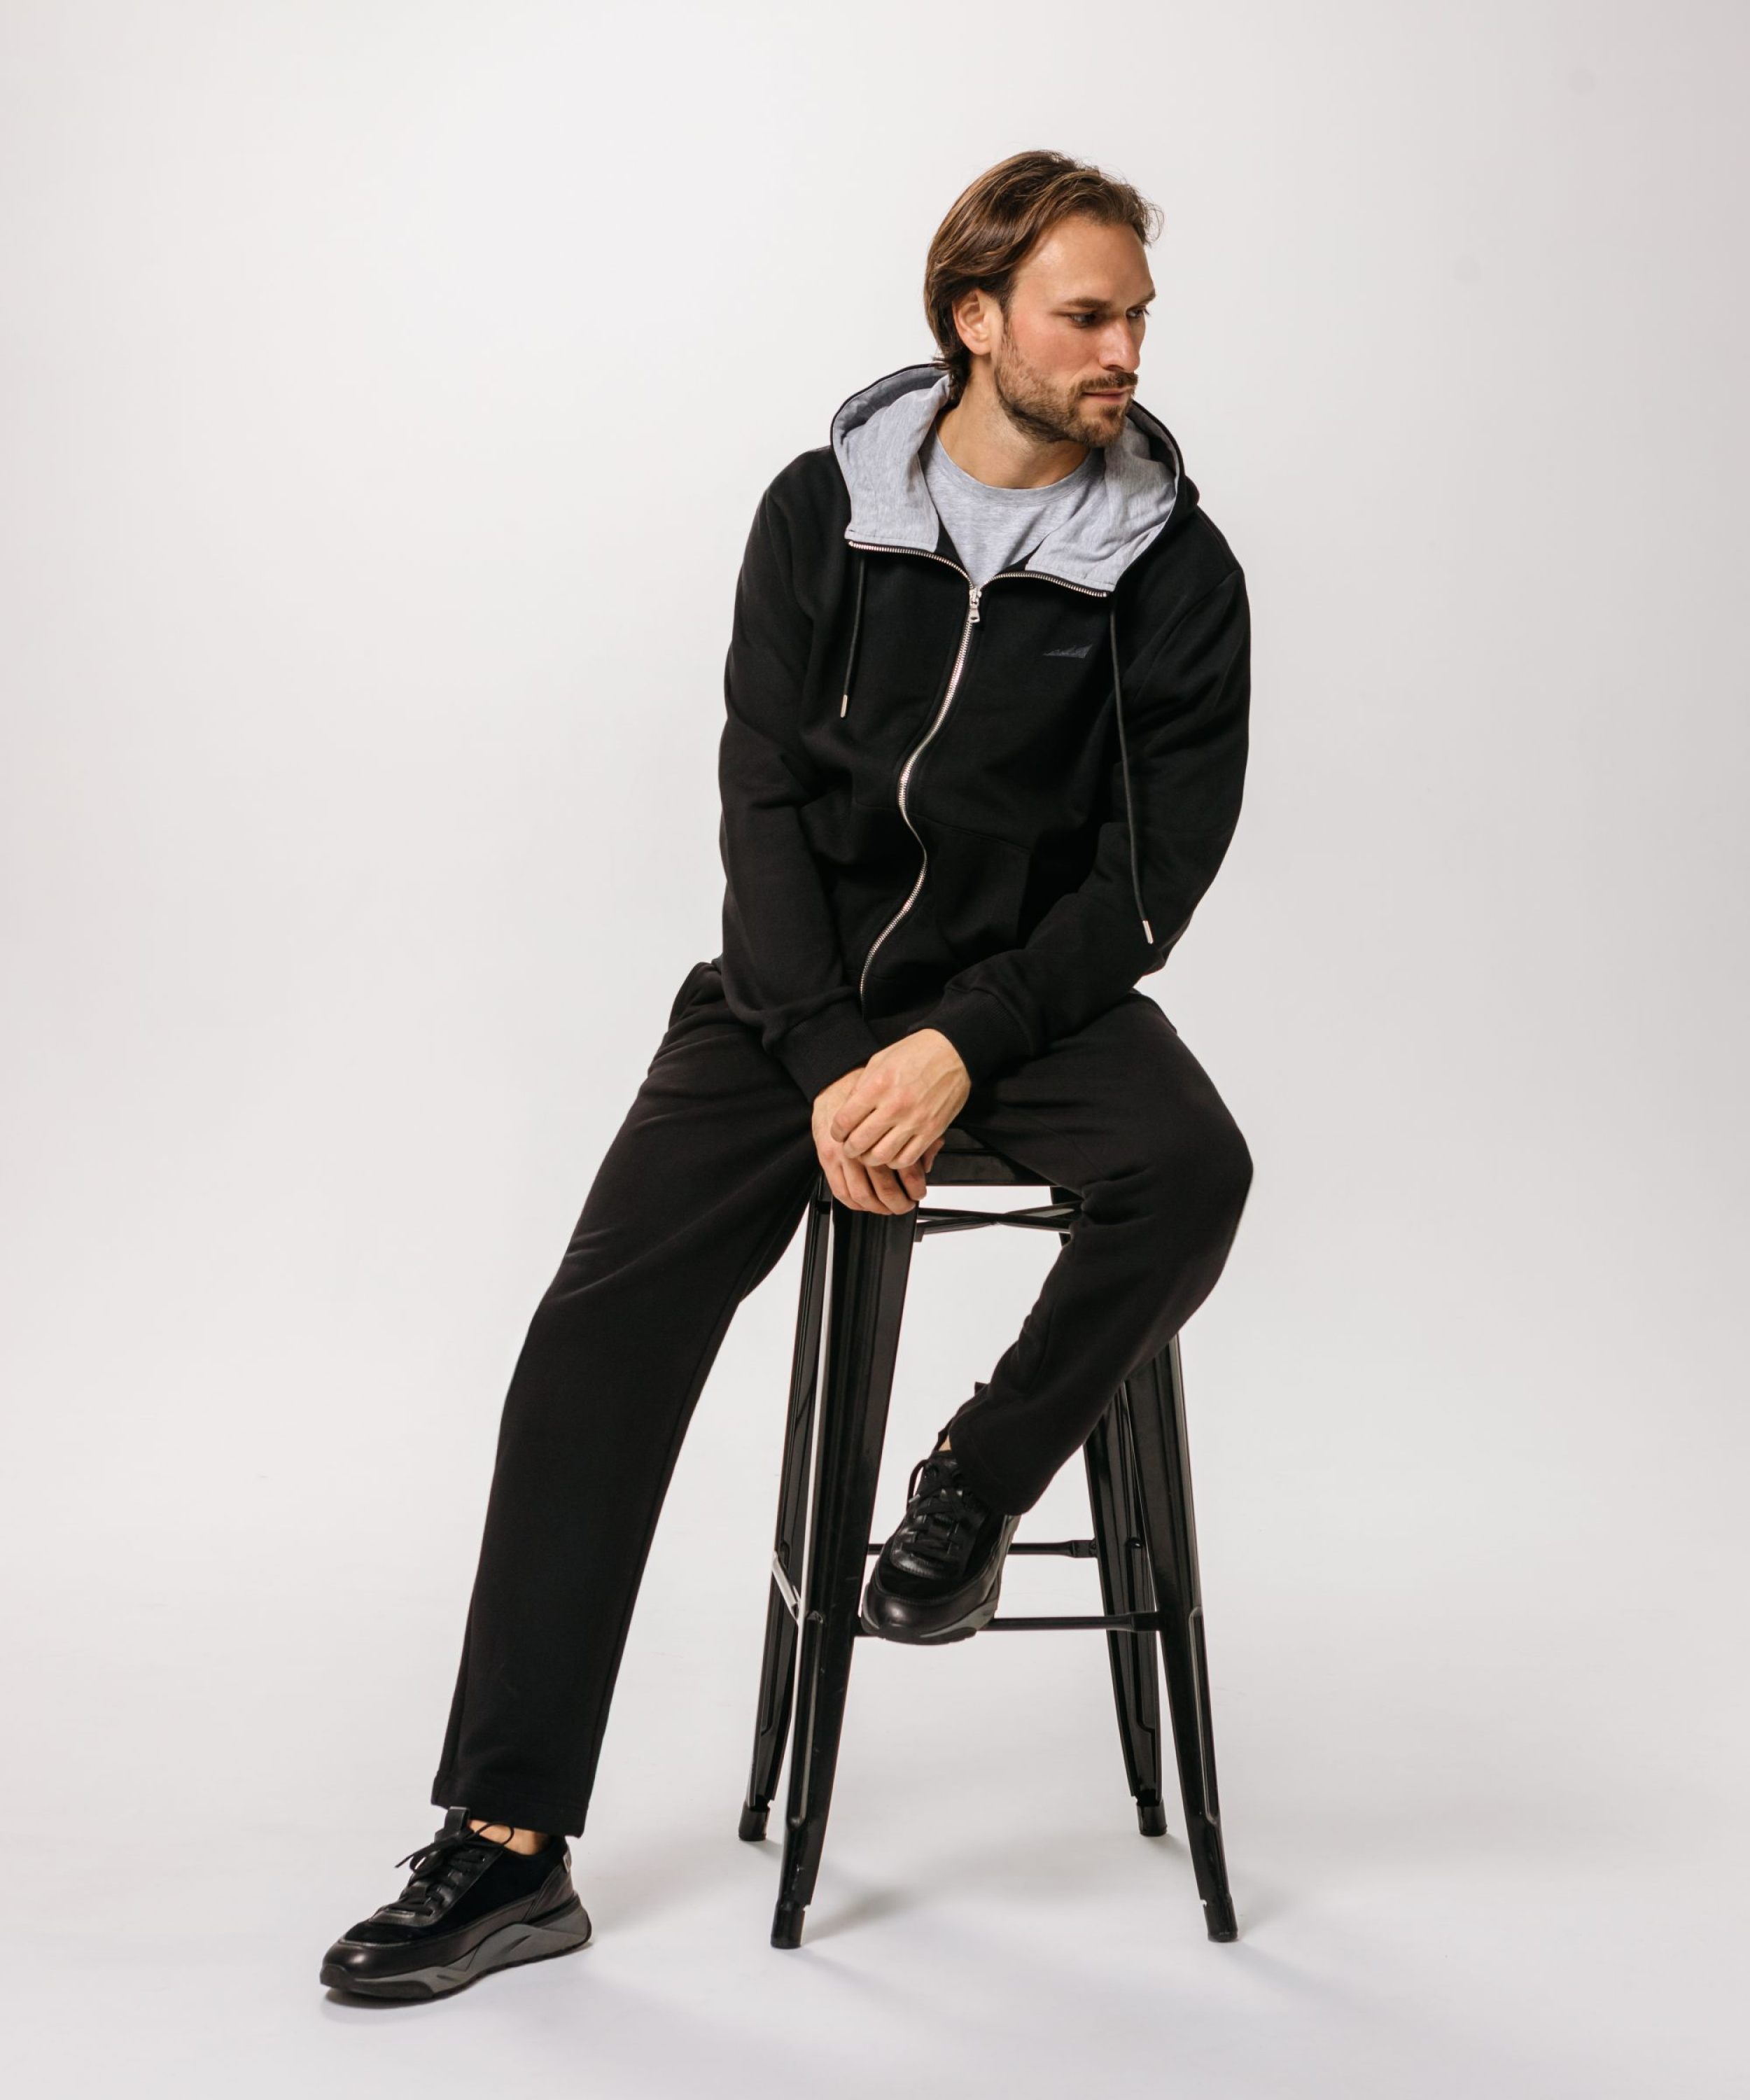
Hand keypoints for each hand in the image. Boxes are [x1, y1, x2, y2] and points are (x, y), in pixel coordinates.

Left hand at [811, 1028, 968, 1214]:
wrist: (954, 1052)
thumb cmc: (917, 1053)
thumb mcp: (879, 1060)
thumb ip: (861, 1087)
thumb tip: (846, 1112)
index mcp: (878, 1085)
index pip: (845, 1121)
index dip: (836, 1132)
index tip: (838, 1133)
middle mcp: (895, 1105)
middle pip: (860, 1142)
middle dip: (849, 1149)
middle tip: (850, 1146)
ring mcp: (915, 1120)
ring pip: (881, 1156)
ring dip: (870, 1159)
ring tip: (869, 1152)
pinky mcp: (932, 1131)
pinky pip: (907, 1159)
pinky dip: (895, 1161)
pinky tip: (891, 1152)